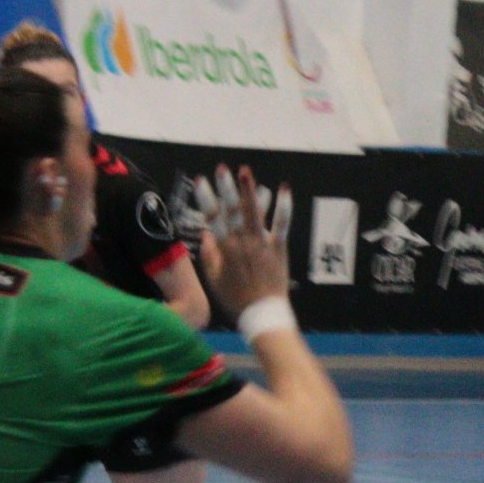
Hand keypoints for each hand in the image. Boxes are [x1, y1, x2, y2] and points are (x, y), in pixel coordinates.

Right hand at [194, 164, 292, 317]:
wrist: (262, 314)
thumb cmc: (236, 300)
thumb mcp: (214, 280)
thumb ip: (209, 255)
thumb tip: (206, 233)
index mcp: (224, 249)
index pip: (212, 218)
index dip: (206, 198)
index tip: (200, 180)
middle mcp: (242, 243)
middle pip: (232, 210)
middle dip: (225, 188)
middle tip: (221, 168)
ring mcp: (261, 244)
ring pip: (254, 212)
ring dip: (249, 190)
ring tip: (245, 171)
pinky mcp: (278, 248)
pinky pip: (282, 224)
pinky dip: (284, 206)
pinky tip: (284, 188)